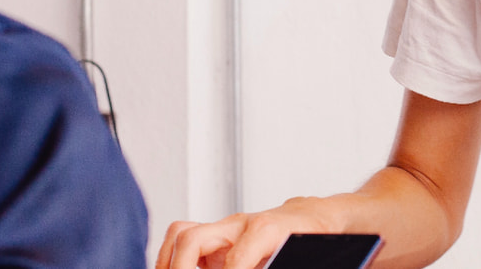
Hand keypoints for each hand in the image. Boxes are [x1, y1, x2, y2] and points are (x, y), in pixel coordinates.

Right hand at [157, 197, 339, 268]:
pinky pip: (184, 240)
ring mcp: (225, 228)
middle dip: (179, 268)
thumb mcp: (303, 253)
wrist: (313, 217)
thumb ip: (276, 260)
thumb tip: (267, 264)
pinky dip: (173, 260)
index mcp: (266, 229)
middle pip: (192, 237)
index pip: (237, 258)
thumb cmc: (312, 235)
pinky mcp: (218, 237)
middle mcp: (240, 224)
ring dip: (167, 262)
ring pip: (181, 234)